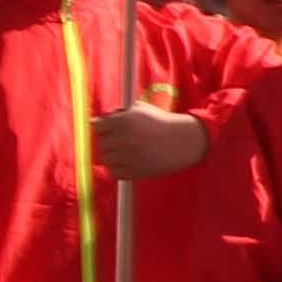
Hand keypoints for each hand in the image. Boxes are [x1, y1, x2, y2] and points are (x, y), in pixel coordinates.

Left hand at [91, 103, 207, 177]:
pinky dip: (118, 168)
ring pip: (106, 159)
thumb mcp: (142, 109)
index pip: (97, 125)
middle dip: (108, 141)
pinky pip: (115, 172)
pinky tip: (128, 162)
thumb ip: (119, 113)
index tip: (108, 129)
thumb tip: (99, 120)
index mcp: (125, 120)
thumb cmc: (163, 123)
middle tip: (119, 141)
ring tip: (124, 152)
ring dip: (112, 156)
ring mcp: (128, 156)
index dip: (103, 126)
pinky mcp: (134, 171)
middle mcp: (124, 138)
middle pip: (100, 143)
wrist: (184, 141)